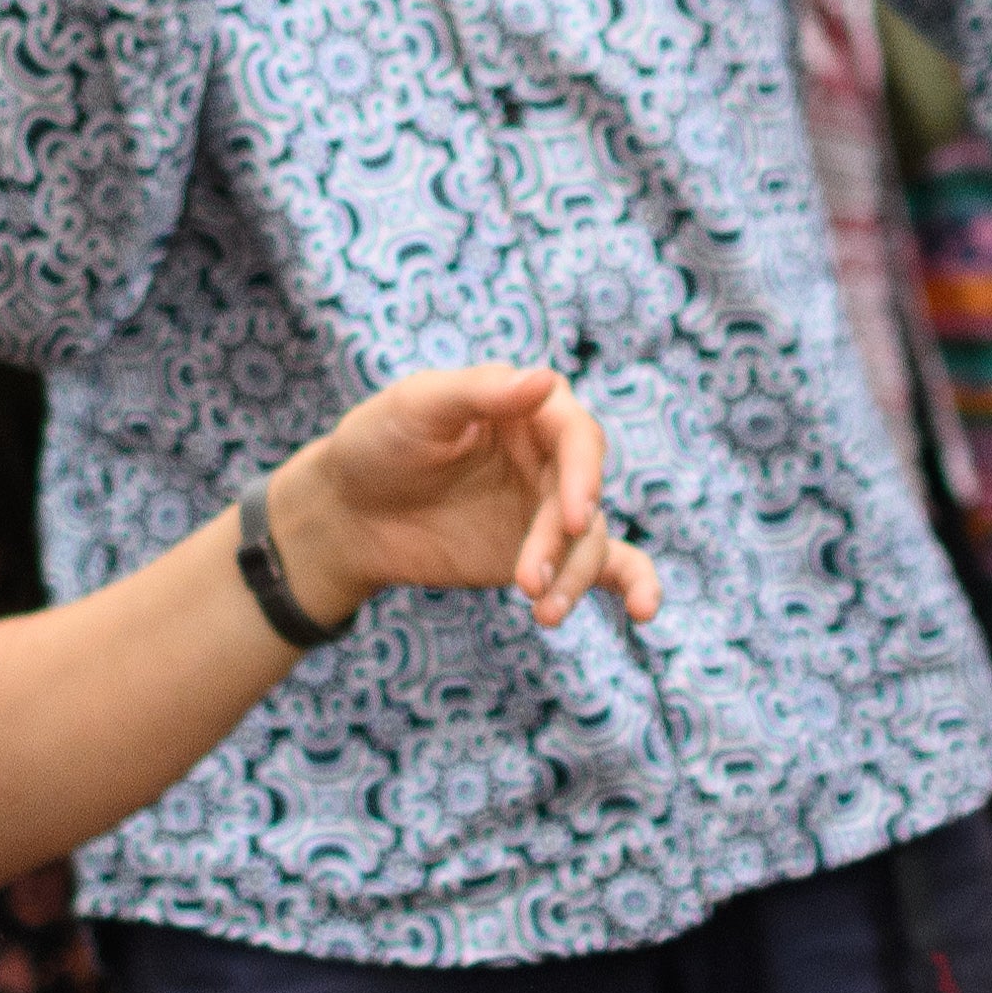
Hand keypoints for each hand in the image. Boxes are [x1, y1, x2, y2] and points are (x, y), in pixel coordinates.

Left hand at [277, 369, 663, 628]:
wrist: (347, 512)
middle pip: (584, 495)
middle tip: (529, 580)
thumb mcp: (417, 406)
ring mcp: (548, 507)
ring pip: (589, 540)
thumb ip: (480, 393)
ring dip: (575, 577)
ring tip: (542, 612)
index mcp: (527, 407)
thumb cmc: (377, 442)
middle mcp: (549, 454)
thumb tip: (545, 380)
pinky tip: (644, 612)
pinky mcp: (545, 553)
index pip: (576, 435)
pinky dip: (631, 585)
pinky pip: (602, 566)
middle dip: (563, 541)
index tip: (570, 516)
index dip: (581, 475)